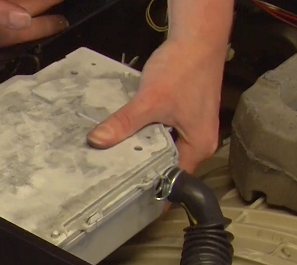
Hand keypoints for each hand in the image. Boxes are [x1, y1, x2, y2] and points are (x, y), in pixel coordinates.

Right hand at [0, 0, 68, 52]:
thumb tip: (23, 20)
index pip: (22, 26)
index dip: (47, 15)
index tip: (64, 6)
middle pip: (20, 21)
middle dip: (43, 10)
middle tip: (62, 2)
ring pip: (9, 12)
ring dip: (28, 6)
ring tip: (48, 2)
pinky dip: (9, 3)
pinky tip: (15, 1)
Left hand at [86, 39, 226, 173]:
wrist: (196, 37)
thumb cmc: (184, 68)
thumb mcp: (150, 100)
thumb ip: (125, 122)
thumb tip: (97, 141)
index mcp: (198, 147)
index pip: (174, 179)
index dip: (151, 187)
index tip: (127, 194)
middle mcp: (198, 142)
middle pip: (167, 164)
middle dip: (142, 168)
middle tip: (113, 176)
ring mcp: (191, 127)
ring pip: (162, 147)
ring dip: (142, 148)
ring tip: (116, 157)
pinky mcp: (183, 114)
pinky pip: (162, 131)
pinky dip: (146, 132)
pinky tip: (128, 132)